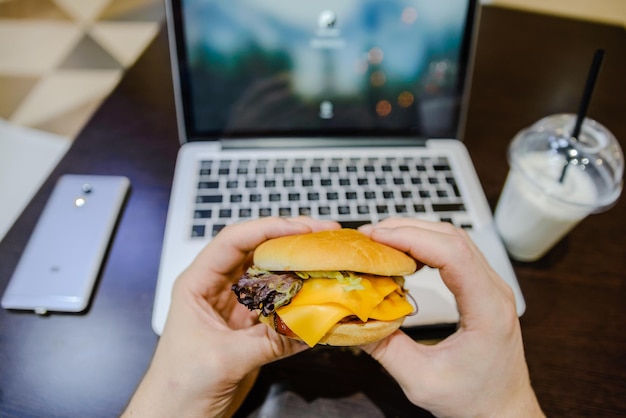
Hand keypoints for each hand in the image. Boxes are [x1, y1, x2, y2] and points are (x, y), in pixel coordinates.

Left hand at [122, 217, 339, 417]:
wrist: (174, 417)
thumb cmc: (177, 387)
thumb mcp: (224, 360)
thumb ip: (269, 342)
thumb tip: (312, 325)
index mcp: (198, 283)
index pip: (234, 241)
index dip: (269, 228)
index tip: (302, 228)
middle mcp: (218, 288)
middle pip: (257, 250)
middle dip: (291, 240)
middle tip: (324, 235)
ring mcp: (236, 306)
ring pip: (271, 275)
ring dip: (298, 267)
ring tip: (326, 259)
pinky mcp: (250, 326)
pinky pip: (279, 303)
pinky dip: (299, 298)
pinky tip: (319, 295)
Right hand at [358, 219, 543, 417]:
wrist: (503, 411)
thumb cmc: (472, 401)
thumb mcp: (421, 381)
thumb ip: (385, 349)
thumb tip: (350, 319)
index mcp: (487, 309)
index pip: (453, 254)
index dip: (412, 238)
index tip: (377, 237)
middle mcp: (494, 290)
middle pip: (452, 238)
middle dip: (407, 229)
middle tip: (369, 236)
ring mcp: (491, 287)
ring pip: (454, 240)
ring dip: (416, 233)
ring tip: (381, 241)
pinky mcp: (482, 289)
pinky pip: (455, 253)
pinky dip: (426, 245)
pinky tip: (404, 254)